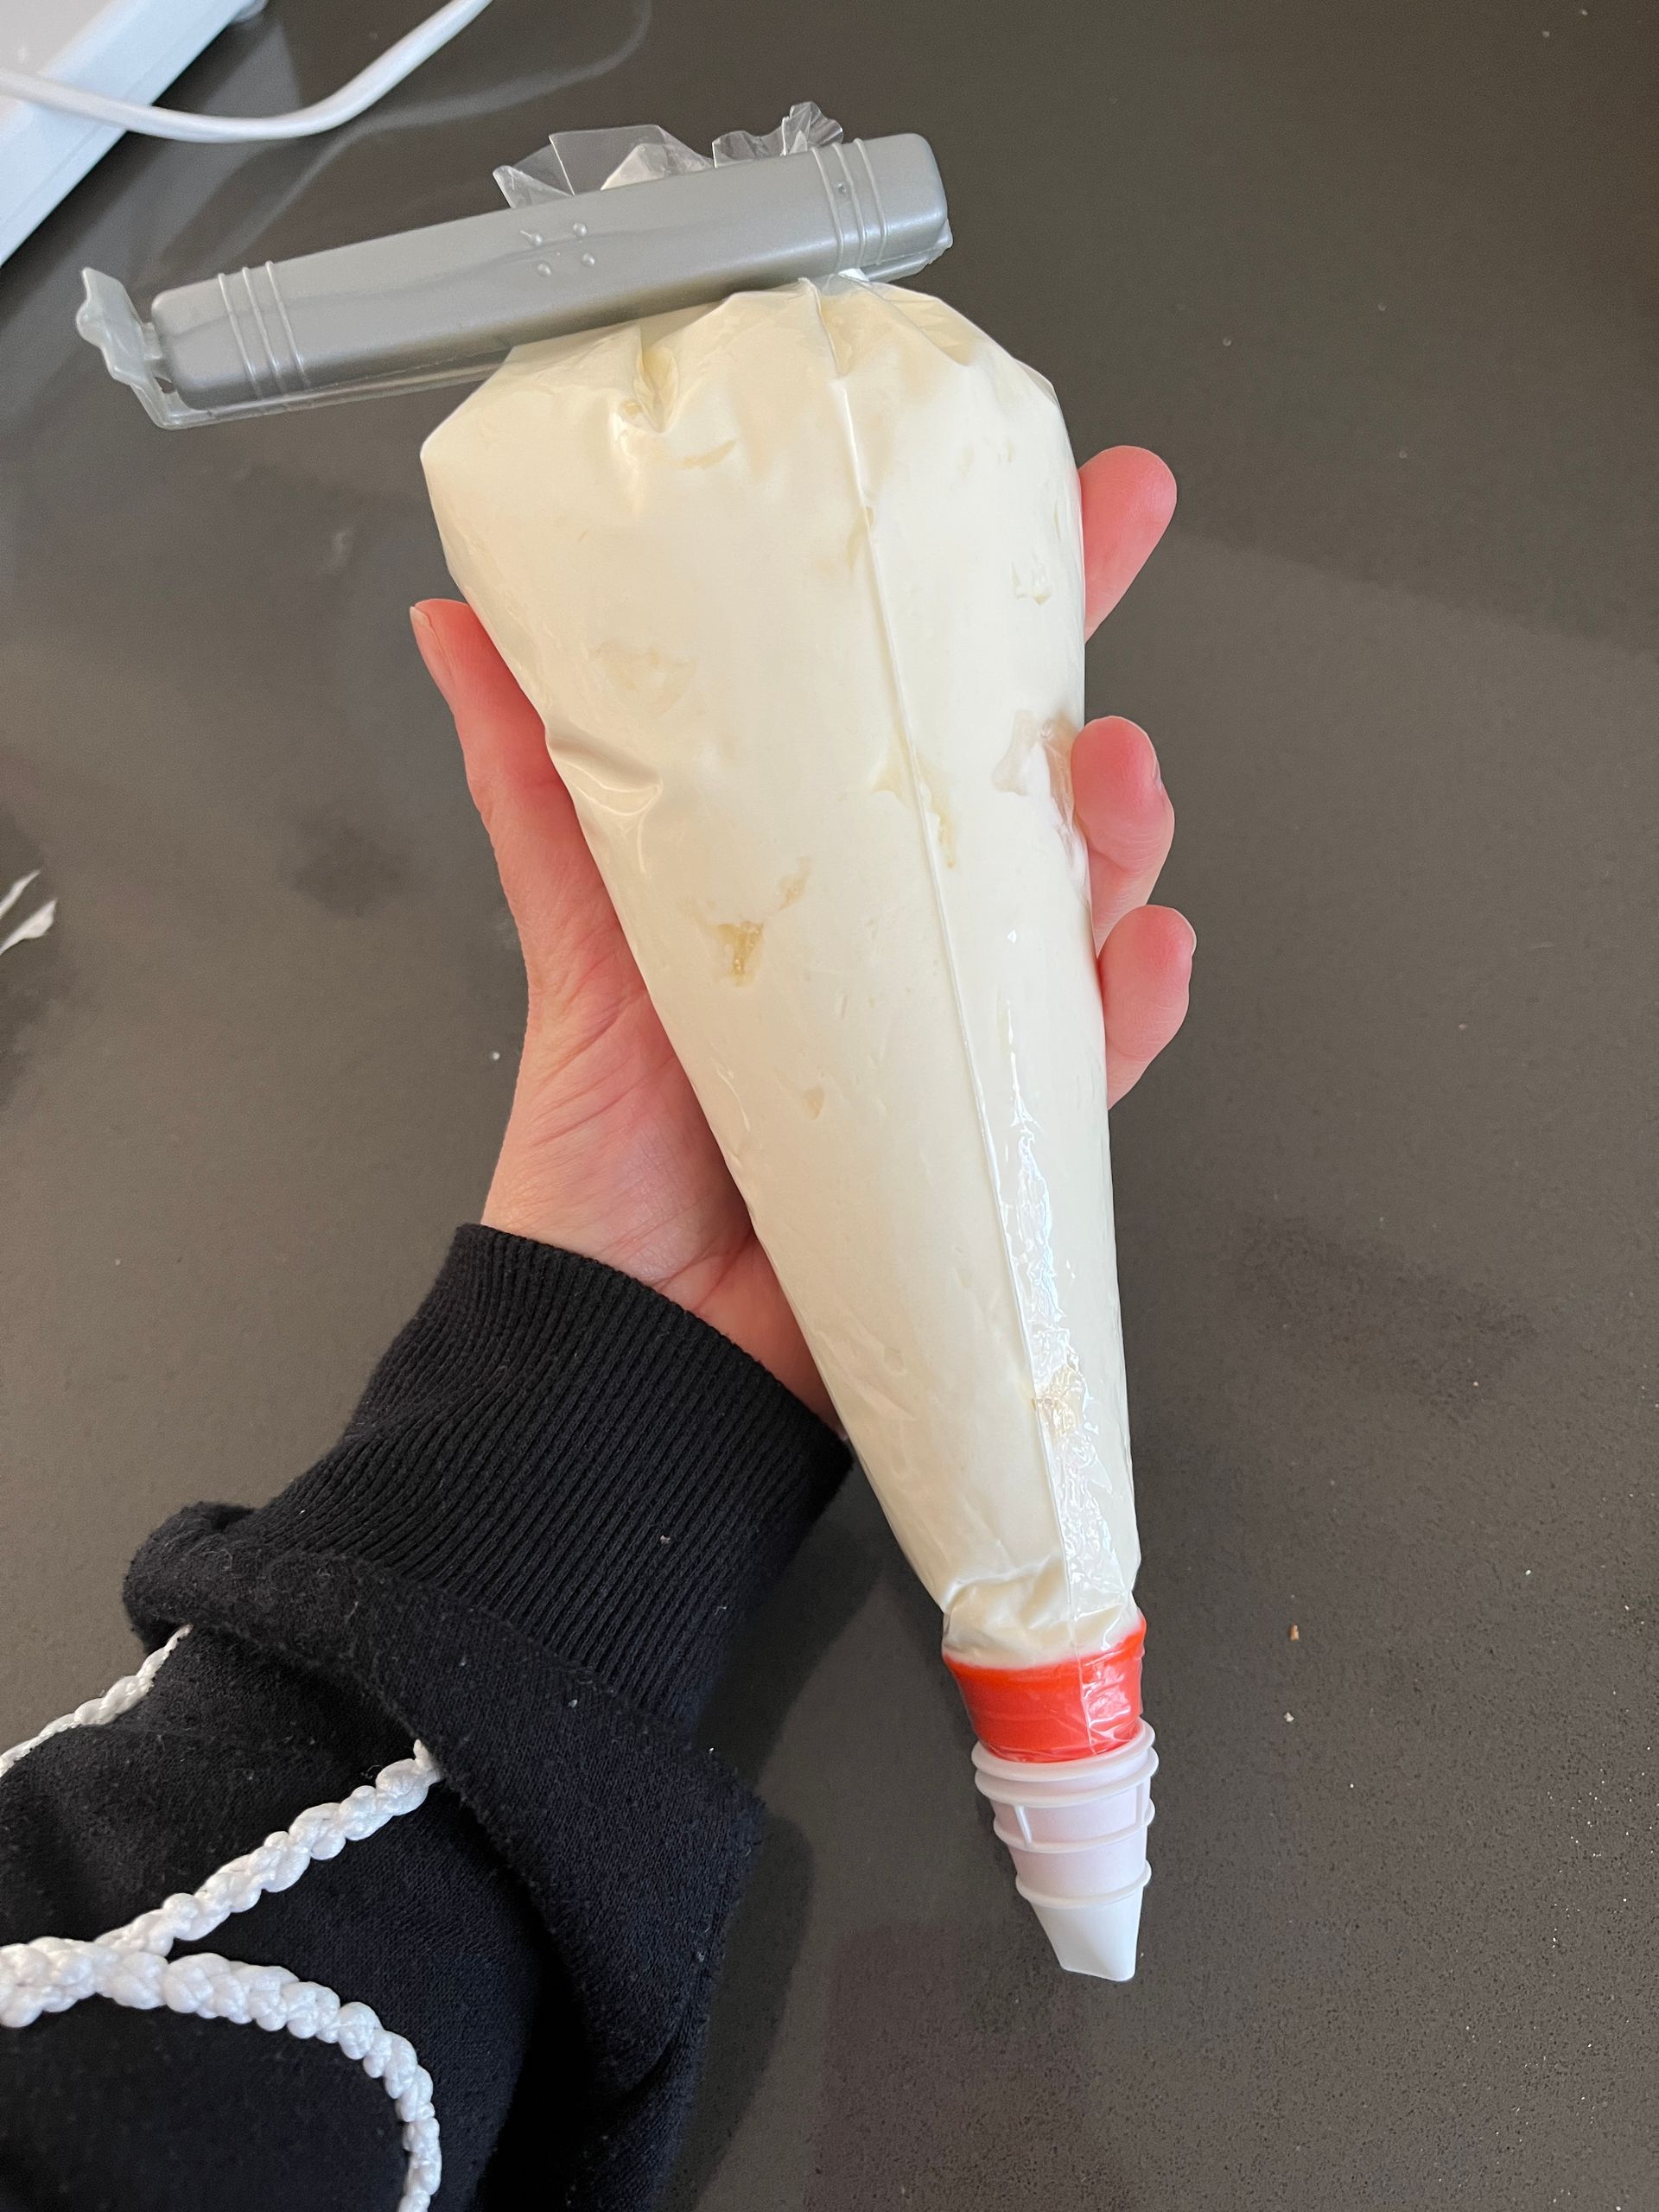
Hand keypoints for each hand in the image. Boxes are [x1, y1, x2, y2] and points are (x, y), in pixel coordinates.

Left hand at [411, 446, 1191, 1422]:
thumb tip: (451, 621)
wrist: (636, 1337)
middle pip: (1034, 797)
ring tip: (1112, 782)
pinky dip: (1133, 1006)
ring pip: (1083, 910)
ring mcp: (960, 1036)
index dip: (1011, 605)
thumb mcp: (583, 929)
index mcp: (818, 870)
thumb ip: (540, 779)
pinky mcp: (997, 1137)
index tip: (1082, 501)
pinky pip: (1094, 1064)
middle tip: (1107, 604)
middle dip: (1089, 684)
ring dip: (1123, 831)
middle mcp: (903, 942)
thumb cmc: (609, 1138)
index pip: (927, 713)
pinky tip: (1139, 955)